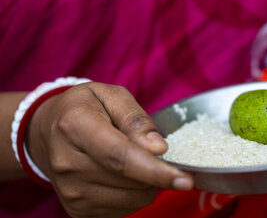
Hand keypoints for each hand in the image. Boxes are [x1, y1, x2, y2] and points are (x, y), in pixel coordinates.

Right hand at [26, 82, 192, 217]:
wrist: (46, 131)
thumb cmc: (85, 107)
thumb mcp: (111, 95)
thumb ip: (136, 118)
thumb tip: (157, 148)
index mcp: (76, 126)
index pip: (119, 156)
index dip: (155, 171)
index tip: (185, 179)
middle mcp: (68, 163)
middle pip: (129, 180)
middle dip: (156, 170)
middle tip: (152, 150)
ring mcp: (70, 191)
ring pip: (131, 199)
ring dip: (145, 183)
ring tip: (130, 159)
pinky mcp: (76, 210)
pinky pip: (123, 210)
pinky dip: (133, 193)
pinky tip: (121, 174)